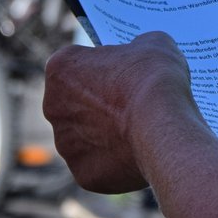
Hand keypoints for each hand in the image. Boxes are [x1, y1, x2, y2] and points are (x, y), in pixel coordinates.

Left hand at [43, 31, 194, 193]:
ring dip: (106, 135)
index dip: (102, 67)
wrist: (164, 128)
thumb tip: (140, 57)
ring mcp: (66, 144)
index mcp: (60, 68)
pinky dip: (117, 162)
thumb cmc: (154, 79)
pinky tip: (140, 153)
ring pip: (86, 138)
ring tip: (140, 131)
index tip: (122, 73)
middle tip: (131, 104)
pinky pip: (100, 165)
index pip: (77, 64)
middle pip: (76, 103)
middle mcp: (53, 107)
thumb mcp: (153, 43)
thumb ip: (137, 48)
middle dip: (99, 104)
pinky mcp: (83, 174)